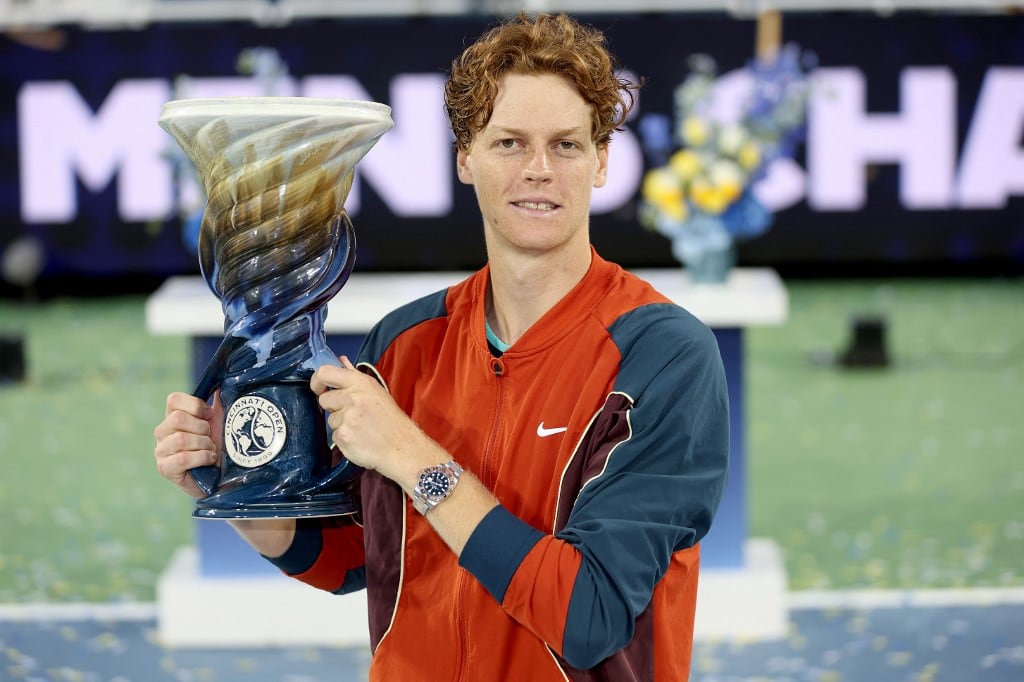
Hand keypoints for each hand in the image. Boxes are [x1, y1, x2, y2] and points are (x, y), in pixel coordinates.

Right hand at [153, 391, 222, 497]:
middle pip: (177, 418)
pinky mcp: (165, 468)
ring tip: (212, 450)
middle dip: (202, 428)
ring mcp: (161, 451)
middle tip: (211, 438)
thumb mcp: (219, 422)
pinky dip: (202, 458)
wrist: (220, 477)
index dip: (195, 405)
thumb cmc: (218, 446)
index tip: (210, 415)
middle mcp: (162, 432)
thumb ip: (218, 402)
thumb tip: (221, 382)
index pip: (173, 399)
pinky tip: (209, 460)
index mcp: (173, 416)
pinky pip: (182, 458)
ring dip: (204, 445)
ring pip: (181, 439)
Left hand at [311, 356, 438, 485]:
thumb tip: (341, 361)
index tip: (319, 388)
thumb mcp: (377, 391)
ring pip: (330, 419)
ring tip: (361, 428)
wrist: (402, 447)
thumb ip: (354, 375)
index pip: (325, 372)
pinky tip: (360, 438)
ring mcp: (347, 418)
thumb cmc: (392, 420)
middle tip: (352, 413)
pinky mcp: (343, 436)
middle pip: (324, 399)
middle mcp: (352, 398)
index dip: (317, 380)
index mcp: (361, 383)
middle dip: (333, 407)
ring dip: (341, 424)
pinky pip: (334, 436)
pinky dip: (345, 439)